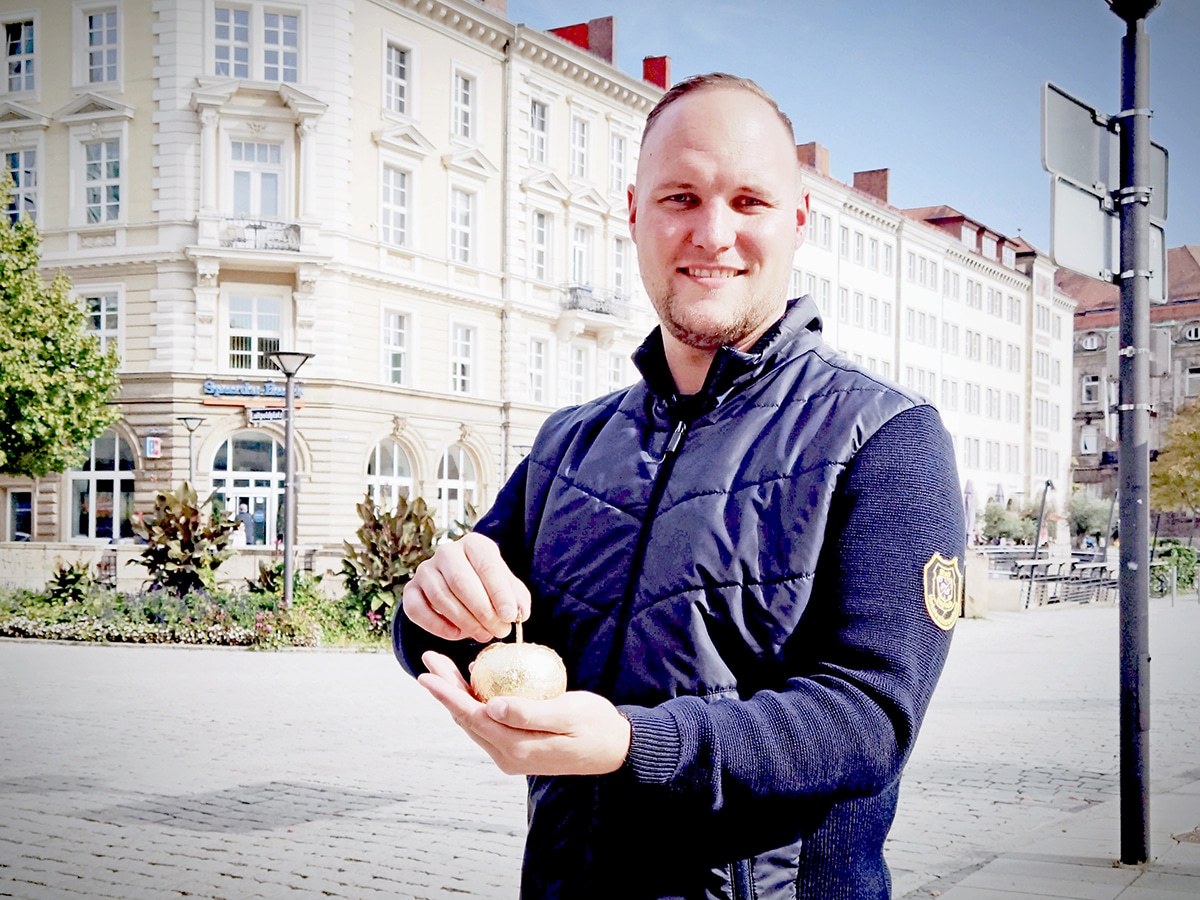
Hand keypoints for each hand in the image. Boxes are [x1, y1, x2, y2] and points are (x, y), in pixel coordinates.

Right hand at [403, 533, 530, 642]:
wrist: (459, 587)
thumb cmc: (488, 586)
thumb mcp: (508, 587)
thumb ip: (517, 598)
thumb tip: (519, 613)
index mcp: (474, 544)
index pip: (487, 565)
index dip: (499, 593)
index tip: (510, 616)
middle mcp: (447, 552)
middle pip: (461, 581)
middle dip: (482, 611)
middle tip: (499, 631)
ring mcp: (425, 569)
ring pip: (440, 597)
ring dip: (464, 621)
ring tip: (483, 635)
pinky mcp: (411, 589)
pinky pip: (417, 610)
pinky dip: (436, 626)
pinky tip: (456, 634)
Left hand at [418, 651, 631, 776]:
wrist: (617, 749)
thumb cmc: (597, 727)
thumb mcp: (569, 714)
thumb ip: (531, 713)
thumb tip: (492, 707)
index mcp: (517, 748)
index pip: (472, 716)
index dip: (447, 694)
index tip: (427, 674)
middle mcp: (507, 755)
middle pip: (466, 718)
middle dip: (445, 689)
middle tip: (430, 660)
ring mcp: (511, 754)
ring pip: (474, 721)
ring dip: (457, 694)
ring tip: (443, 667)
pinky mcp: (517, 747)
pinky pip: (488, 722)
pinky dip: (475, 700)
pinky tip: (473, 681)